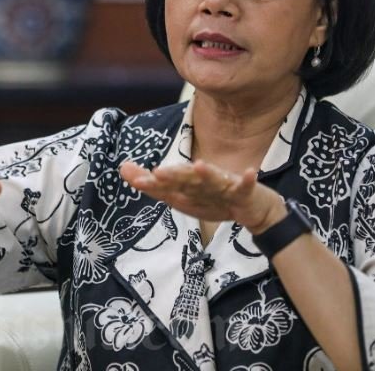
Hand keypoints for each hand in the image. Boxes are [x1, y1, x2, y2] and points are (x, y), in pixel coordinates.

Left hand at [119, 160, 284, 233]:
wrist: (252, 208)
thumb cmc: (213, 198)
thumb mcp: (182, 197)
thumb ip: (153, 186)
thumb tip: (123, 169)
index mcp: (189, 185)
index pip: (167, 184)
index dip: (151, 182)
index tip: (132, 176)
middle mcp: (205, 181)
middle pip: (189, 180)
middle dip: (175, 176)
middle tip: (159, 173)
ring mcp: (226, 185)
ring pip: (216, 180)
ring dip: (208, 174)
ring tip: (199, 167)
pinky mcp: (246, 192)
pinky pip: (246, 187)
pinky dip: (248, 180)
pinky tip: (250, 173)